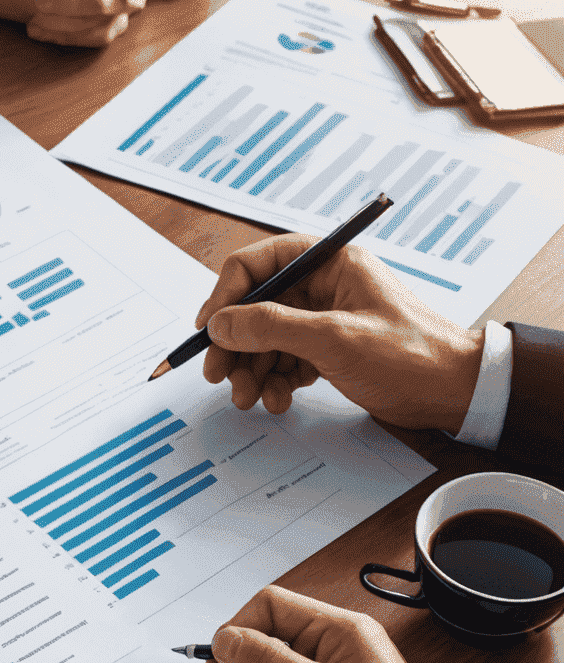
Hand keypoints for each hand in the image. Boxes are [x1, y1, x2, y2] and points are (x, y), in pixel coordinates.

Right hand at [197, 234, 483, 431]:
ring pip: (265, 339)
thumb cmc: (411, 355)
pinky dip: (273, 381)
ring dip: (251, 369)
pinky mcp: (327, 349)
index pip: (257, 264)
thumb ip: (270, 328)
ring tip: (249, 398)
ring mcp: (324, 319)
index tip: (209, 331)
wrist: (454, 392)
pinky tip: (276, 399)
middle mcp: (323, 286)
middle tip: (219, 375)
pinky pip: (283, 360)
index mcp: (329, 263)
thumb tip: (220, 326)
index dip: (226, 297)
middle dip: (235, 344)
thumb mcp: (333, 338)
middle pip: (255, 307)